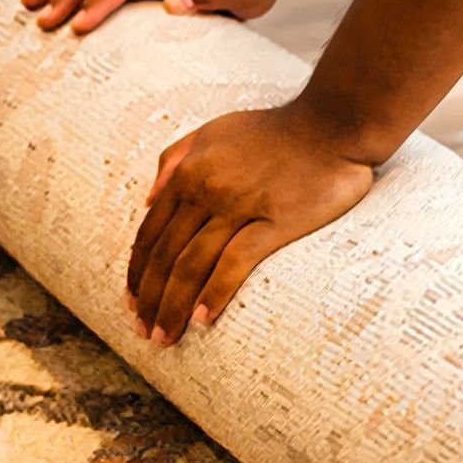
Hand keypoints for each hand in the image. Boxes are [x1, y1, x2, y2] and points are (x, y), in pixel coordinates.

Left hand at [126, 100, 375, 343]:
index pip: (151, 231)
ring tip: (167, 338)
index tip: (132, 301)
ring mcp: (240, 206)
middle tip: (144, 332)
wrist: (331, 124)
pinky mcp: (274, 221)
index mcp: (190, 171)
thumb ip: (176, 156)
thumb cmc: (274, 130)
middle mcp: (207, 189)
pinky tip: (203, 319)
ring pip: (193, 264)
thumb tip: (148, 196)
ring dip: (174, 306)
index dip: (138, 271)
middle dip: (150, 298)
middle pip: (167, 254)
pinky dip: (215, 293)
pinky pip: (235, 263)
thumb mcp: (214, 130)